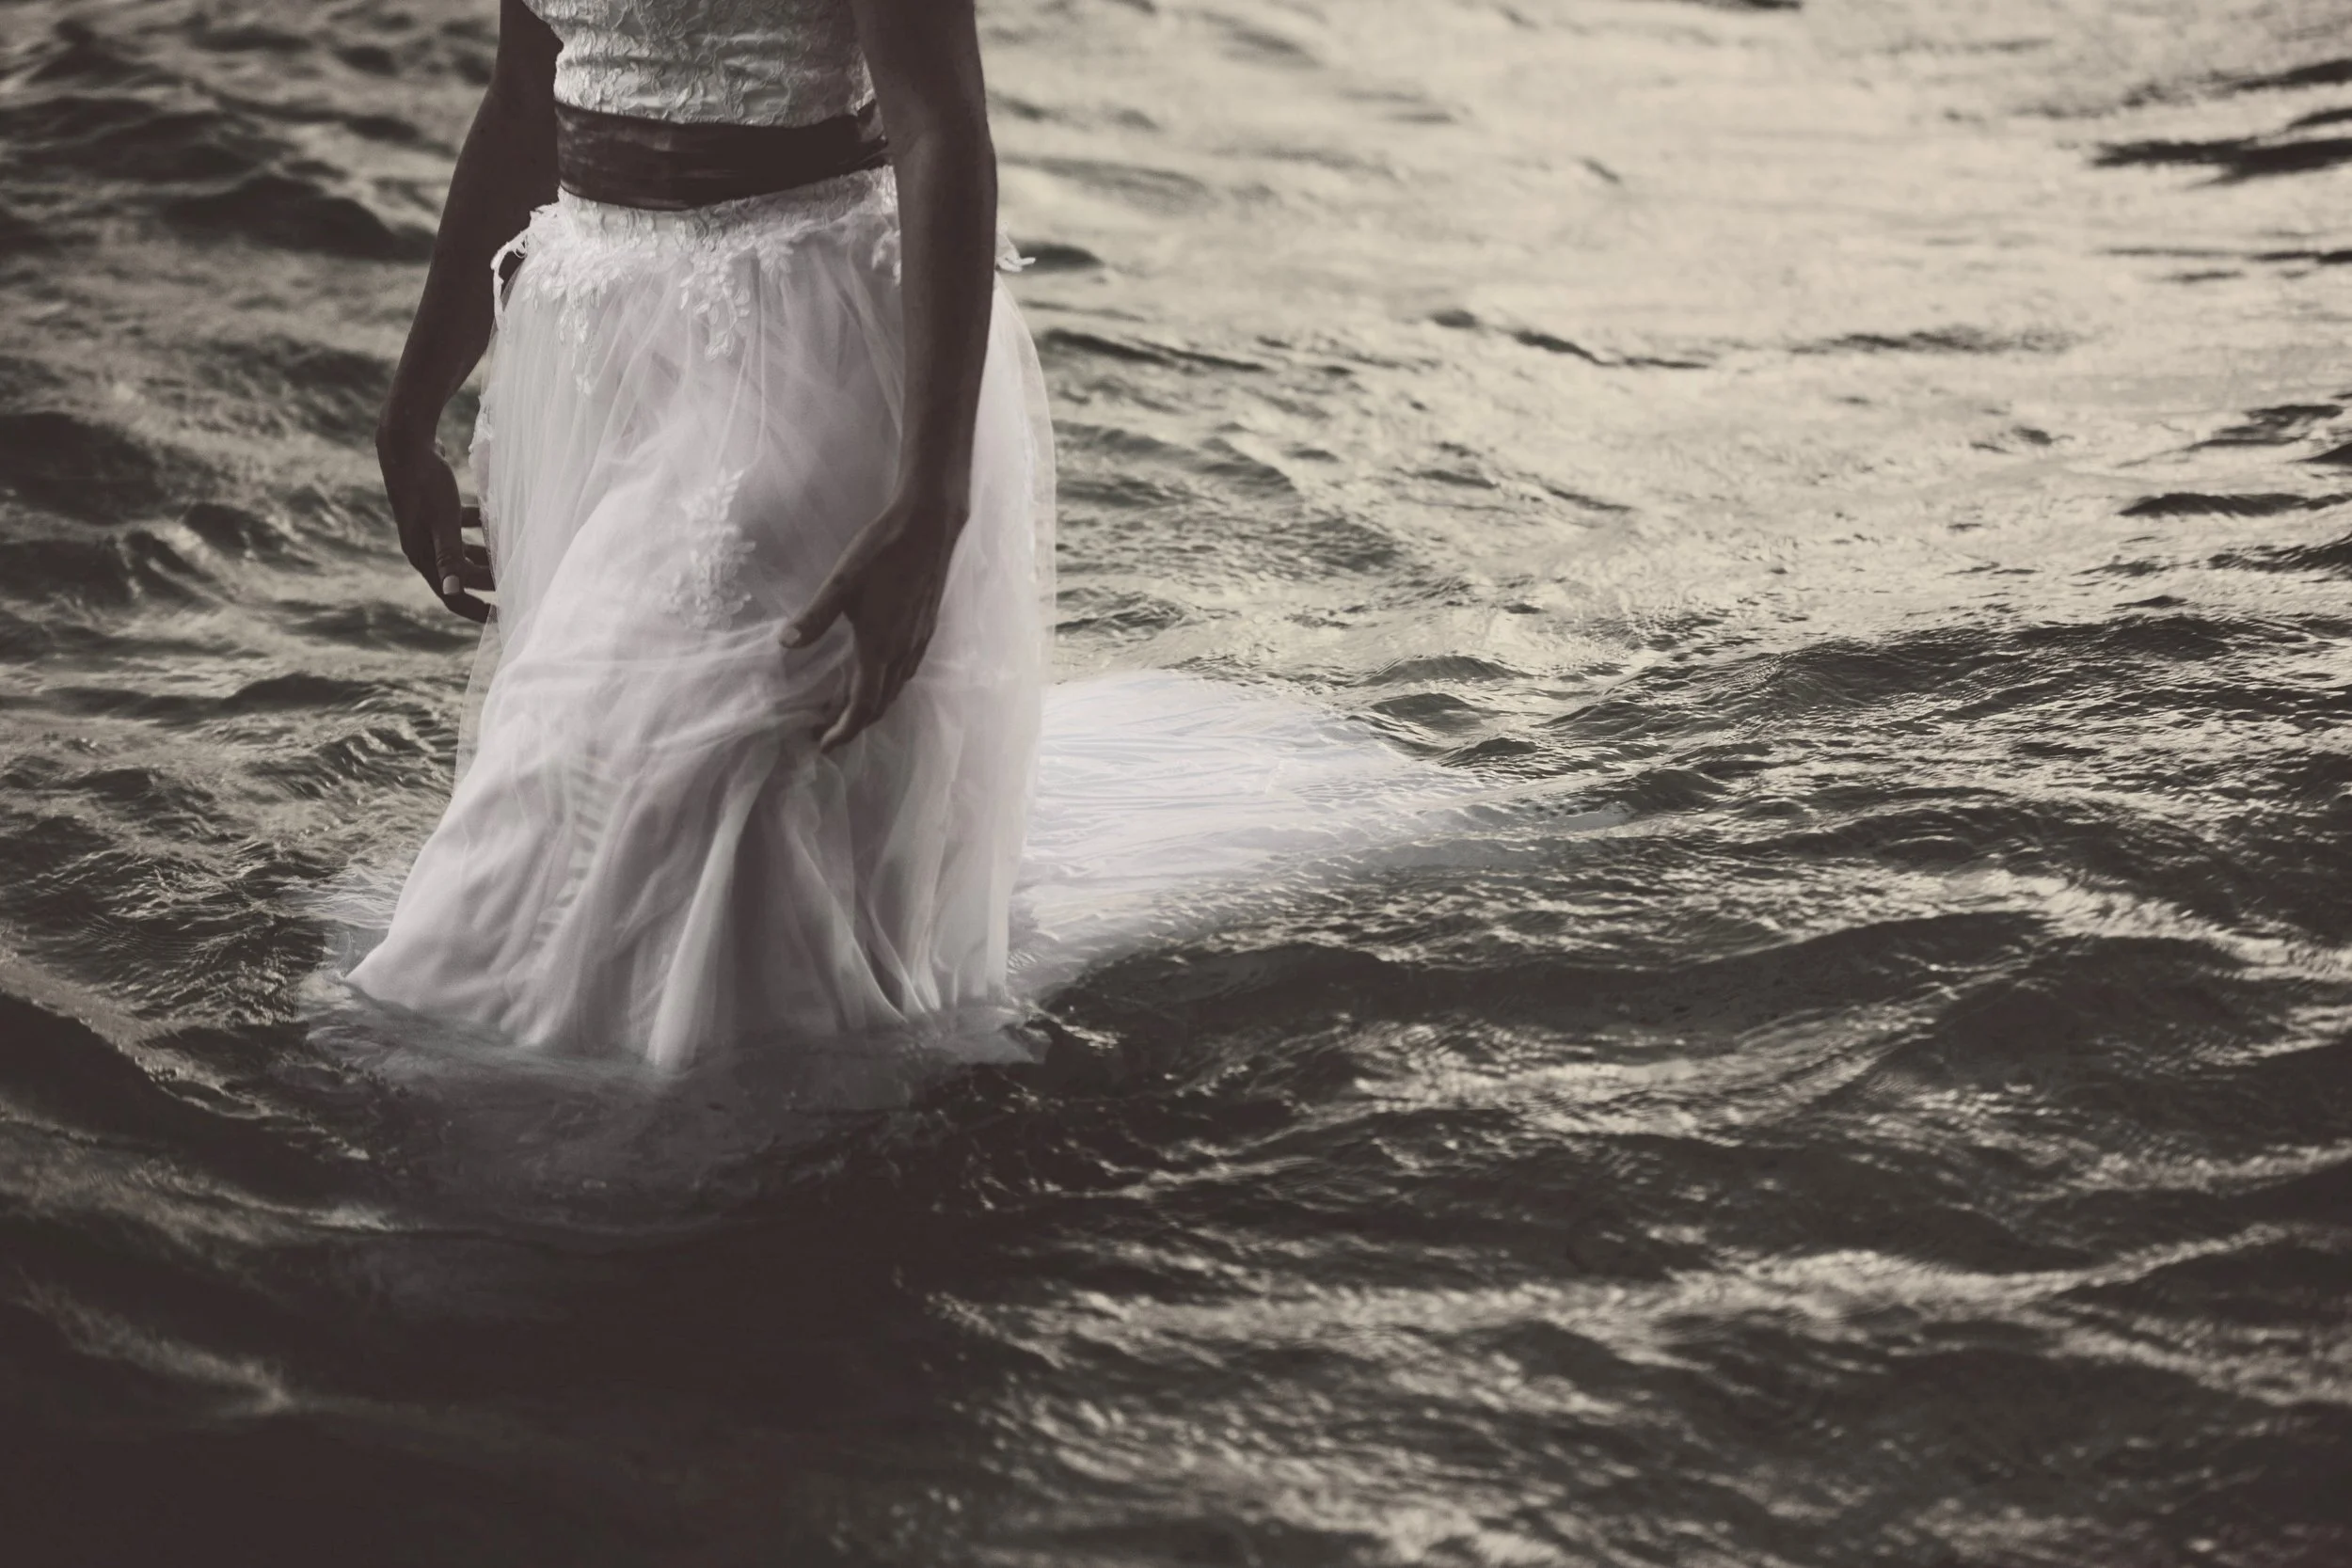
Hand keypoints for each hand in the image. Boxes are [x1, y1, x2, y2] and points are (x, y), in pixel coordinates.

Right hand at [377, 427, 493, 622]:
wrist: (405, 443)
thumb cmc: (426, 483)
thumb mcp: (443, 521)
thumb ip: (450, 556)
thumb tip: (453, 591)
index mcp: (421, 555)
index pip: (451, 596)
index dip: (477, 609)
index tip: (504, 618)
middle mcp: (422, 546)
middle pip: (459, 575)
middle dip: (488, 581)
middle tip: (518, 583)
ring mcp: (427, 528)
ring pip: (462, 551)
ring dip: (485, 556)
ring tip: (512, 554)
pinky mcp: (434, 510)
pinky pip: (460, 528)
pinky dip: (478, 528)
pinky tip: (496, 520)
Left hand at [782, 489, 965, 751]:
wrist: (930, 528)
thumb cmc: (883, 551)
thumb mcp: (841, 582)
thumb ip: (814, 617)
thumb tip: (785, 644)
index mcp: (879, 647)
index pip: (862, 705)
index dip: (842, 730)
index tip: (823, 744)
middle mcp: (902, 652)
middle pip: (880, 704)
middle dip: (852, 723)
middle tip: (824, 730)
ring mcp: (918, 641)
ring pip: (895, 689)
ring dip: (870, 705)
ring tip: (842, 707)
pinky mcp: (925, 628)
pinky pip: (905, 672)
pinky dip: (886, 686)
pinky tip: (874, 673)